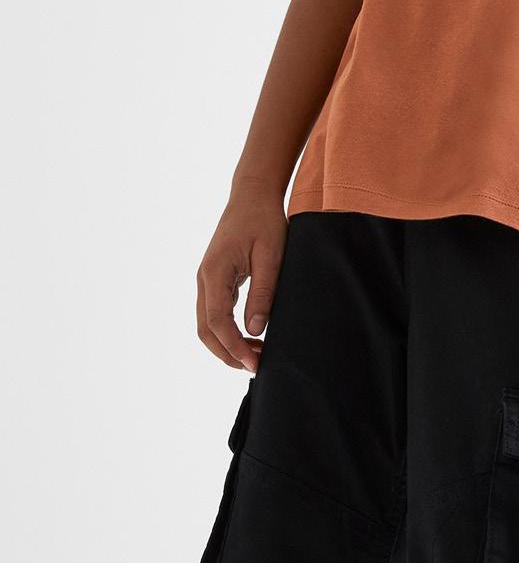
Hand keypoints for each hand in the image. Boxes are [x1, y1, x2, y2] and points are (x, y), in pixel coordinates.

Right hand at [195, 185, 288, 371]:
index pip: (217, 322)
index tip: (253, 363)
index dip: (233, 346)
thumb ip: (262, 292)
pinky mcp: (215, 279)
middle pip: (205, 329)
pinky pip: (214, 312)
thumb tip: (255, 330)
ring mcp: (207, 279)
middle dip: (227, 352)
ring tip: (256, 356)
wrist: (253, 195)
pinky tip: (250, 337)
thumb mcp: (271, 256)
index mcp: (214, 272)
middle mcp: (204, 278)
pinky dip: (227, 331)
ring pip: (207, 324)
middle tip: (256, 367)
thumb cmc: (265, 221)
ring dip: (227, 344)